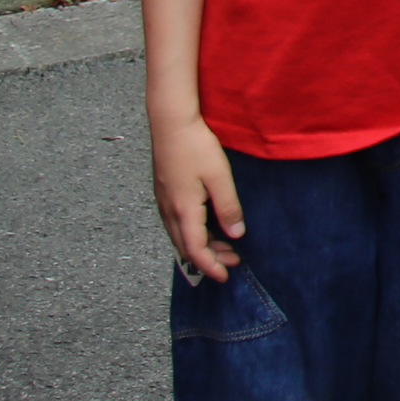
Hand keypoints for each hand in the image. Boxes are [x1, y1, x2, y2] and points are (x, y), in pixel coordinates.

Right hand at [151, 115, 246, 281]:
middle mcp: (169, 211)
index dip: (210, 266)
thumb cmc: (196, 147)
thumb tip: (235, 234)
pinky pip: (176, 224)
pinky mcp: (164, 193)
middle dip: (209, 259)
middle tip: (234, 261)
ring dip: (201, 246)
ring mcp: (163, 203)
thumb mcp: (219, 177)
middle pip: (186, 247)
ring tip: (225, 246)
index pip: (196, 250)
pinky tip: (206, 228)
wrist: (171, 124)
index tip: (226, 276)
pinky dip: (192, 234)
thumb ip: (228, 207)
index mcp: (184, 210)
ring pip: (180, 237)